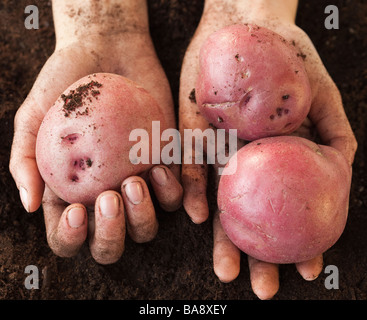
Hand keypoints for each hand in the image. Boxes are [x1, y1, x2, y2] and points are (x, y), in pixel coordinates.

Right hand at [9, 0, 181, 263]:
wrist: (108, 50)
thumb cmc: (65, 83)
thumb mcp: (33, 115)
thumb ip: (24, 159)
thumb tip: (31, 205)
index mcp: (70, 195)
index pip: (68, 236)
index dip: (70, 238)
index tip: (76, 211)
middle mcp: (105, 197)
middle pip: (110, 245)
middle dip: (111, 236)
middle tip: (109, 199)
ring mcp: (138, 186)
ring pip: (146, 228)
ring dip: (142, 218)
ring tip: (133, 181)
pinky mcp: (166, 167)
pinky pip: (174, 196)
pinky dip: (170, 192)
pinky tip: (157, 169)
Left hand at [179, 0, 356, 298]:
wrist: (247, 25)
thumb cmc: (290, 59)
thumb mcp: (322, 96)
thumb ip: (332, 136)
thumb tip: (343, 172)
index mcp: (276, 161)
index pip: (286, 210)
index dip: (297, 242)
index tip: (305, 270)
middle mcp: (245, 164)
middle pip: (249, 217)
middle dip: (254, 255)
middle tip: (260, 287)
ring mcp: (217, 152)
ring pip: (217, 202)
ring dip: (221, 236)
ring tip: (225, 268)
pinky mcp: (190, 134)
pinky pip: (190, 166)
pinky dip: (194, 189)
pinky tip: (199, 213)